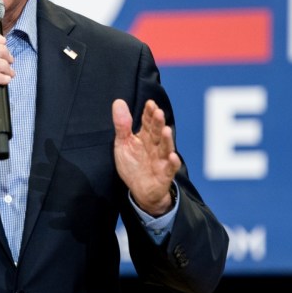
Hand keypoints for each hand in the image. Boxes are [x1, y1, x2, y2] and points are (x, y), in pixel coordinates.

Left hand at [112, 99, 180, 215]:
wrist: (140, 190)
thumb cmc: (133, 165)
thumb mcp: (123, 144)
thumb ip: (122, 125)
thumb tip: (118, 102)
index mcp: (146, 137)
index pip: (148, 122)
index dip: (149, 113)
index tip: (150, 104)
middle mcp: (155, 146)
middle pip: (157, 133)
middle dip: (158, 123)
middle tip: (158, 112)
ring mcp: (161, 160)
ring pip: (166, 148)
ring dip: (167, 140)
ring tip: (166, 130)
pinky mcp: (164, 175)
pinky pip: (170, 168)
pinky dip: (173, 163)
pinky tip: (172, 156)